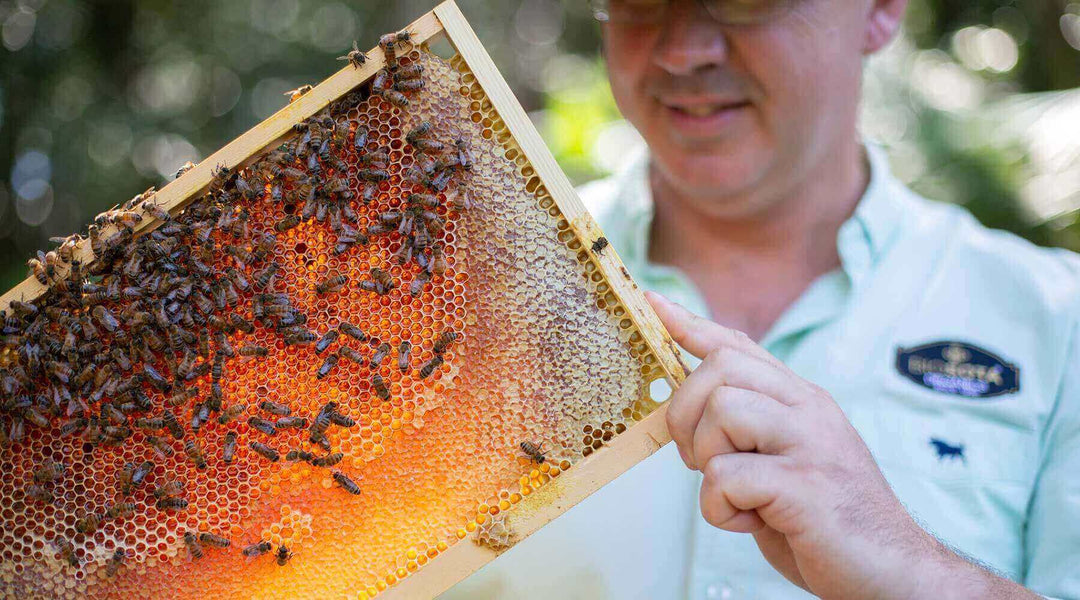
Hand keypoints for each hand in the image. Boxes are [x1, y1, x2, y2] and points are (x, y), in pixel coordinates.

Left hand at [646, 292, 1037, 599]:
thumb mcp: (784, 459)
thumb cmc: (825, 519)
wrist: (890, 570)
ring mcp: (810, 442)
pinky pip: (726, 477)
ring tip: (736, 494)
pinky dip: (721, 508)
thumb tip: (687, 409)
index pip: (737, 345)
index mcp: (800, 400)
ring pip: (722, 412)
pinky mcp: (805, 484)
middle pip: (719, 369)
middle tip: (699, 460)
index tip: (651, 304)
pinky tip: (751, 521)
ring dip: (707, 461)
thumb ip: (748, 429)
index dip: (689, 325)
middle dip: (686, 414)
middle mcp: (807, 409)